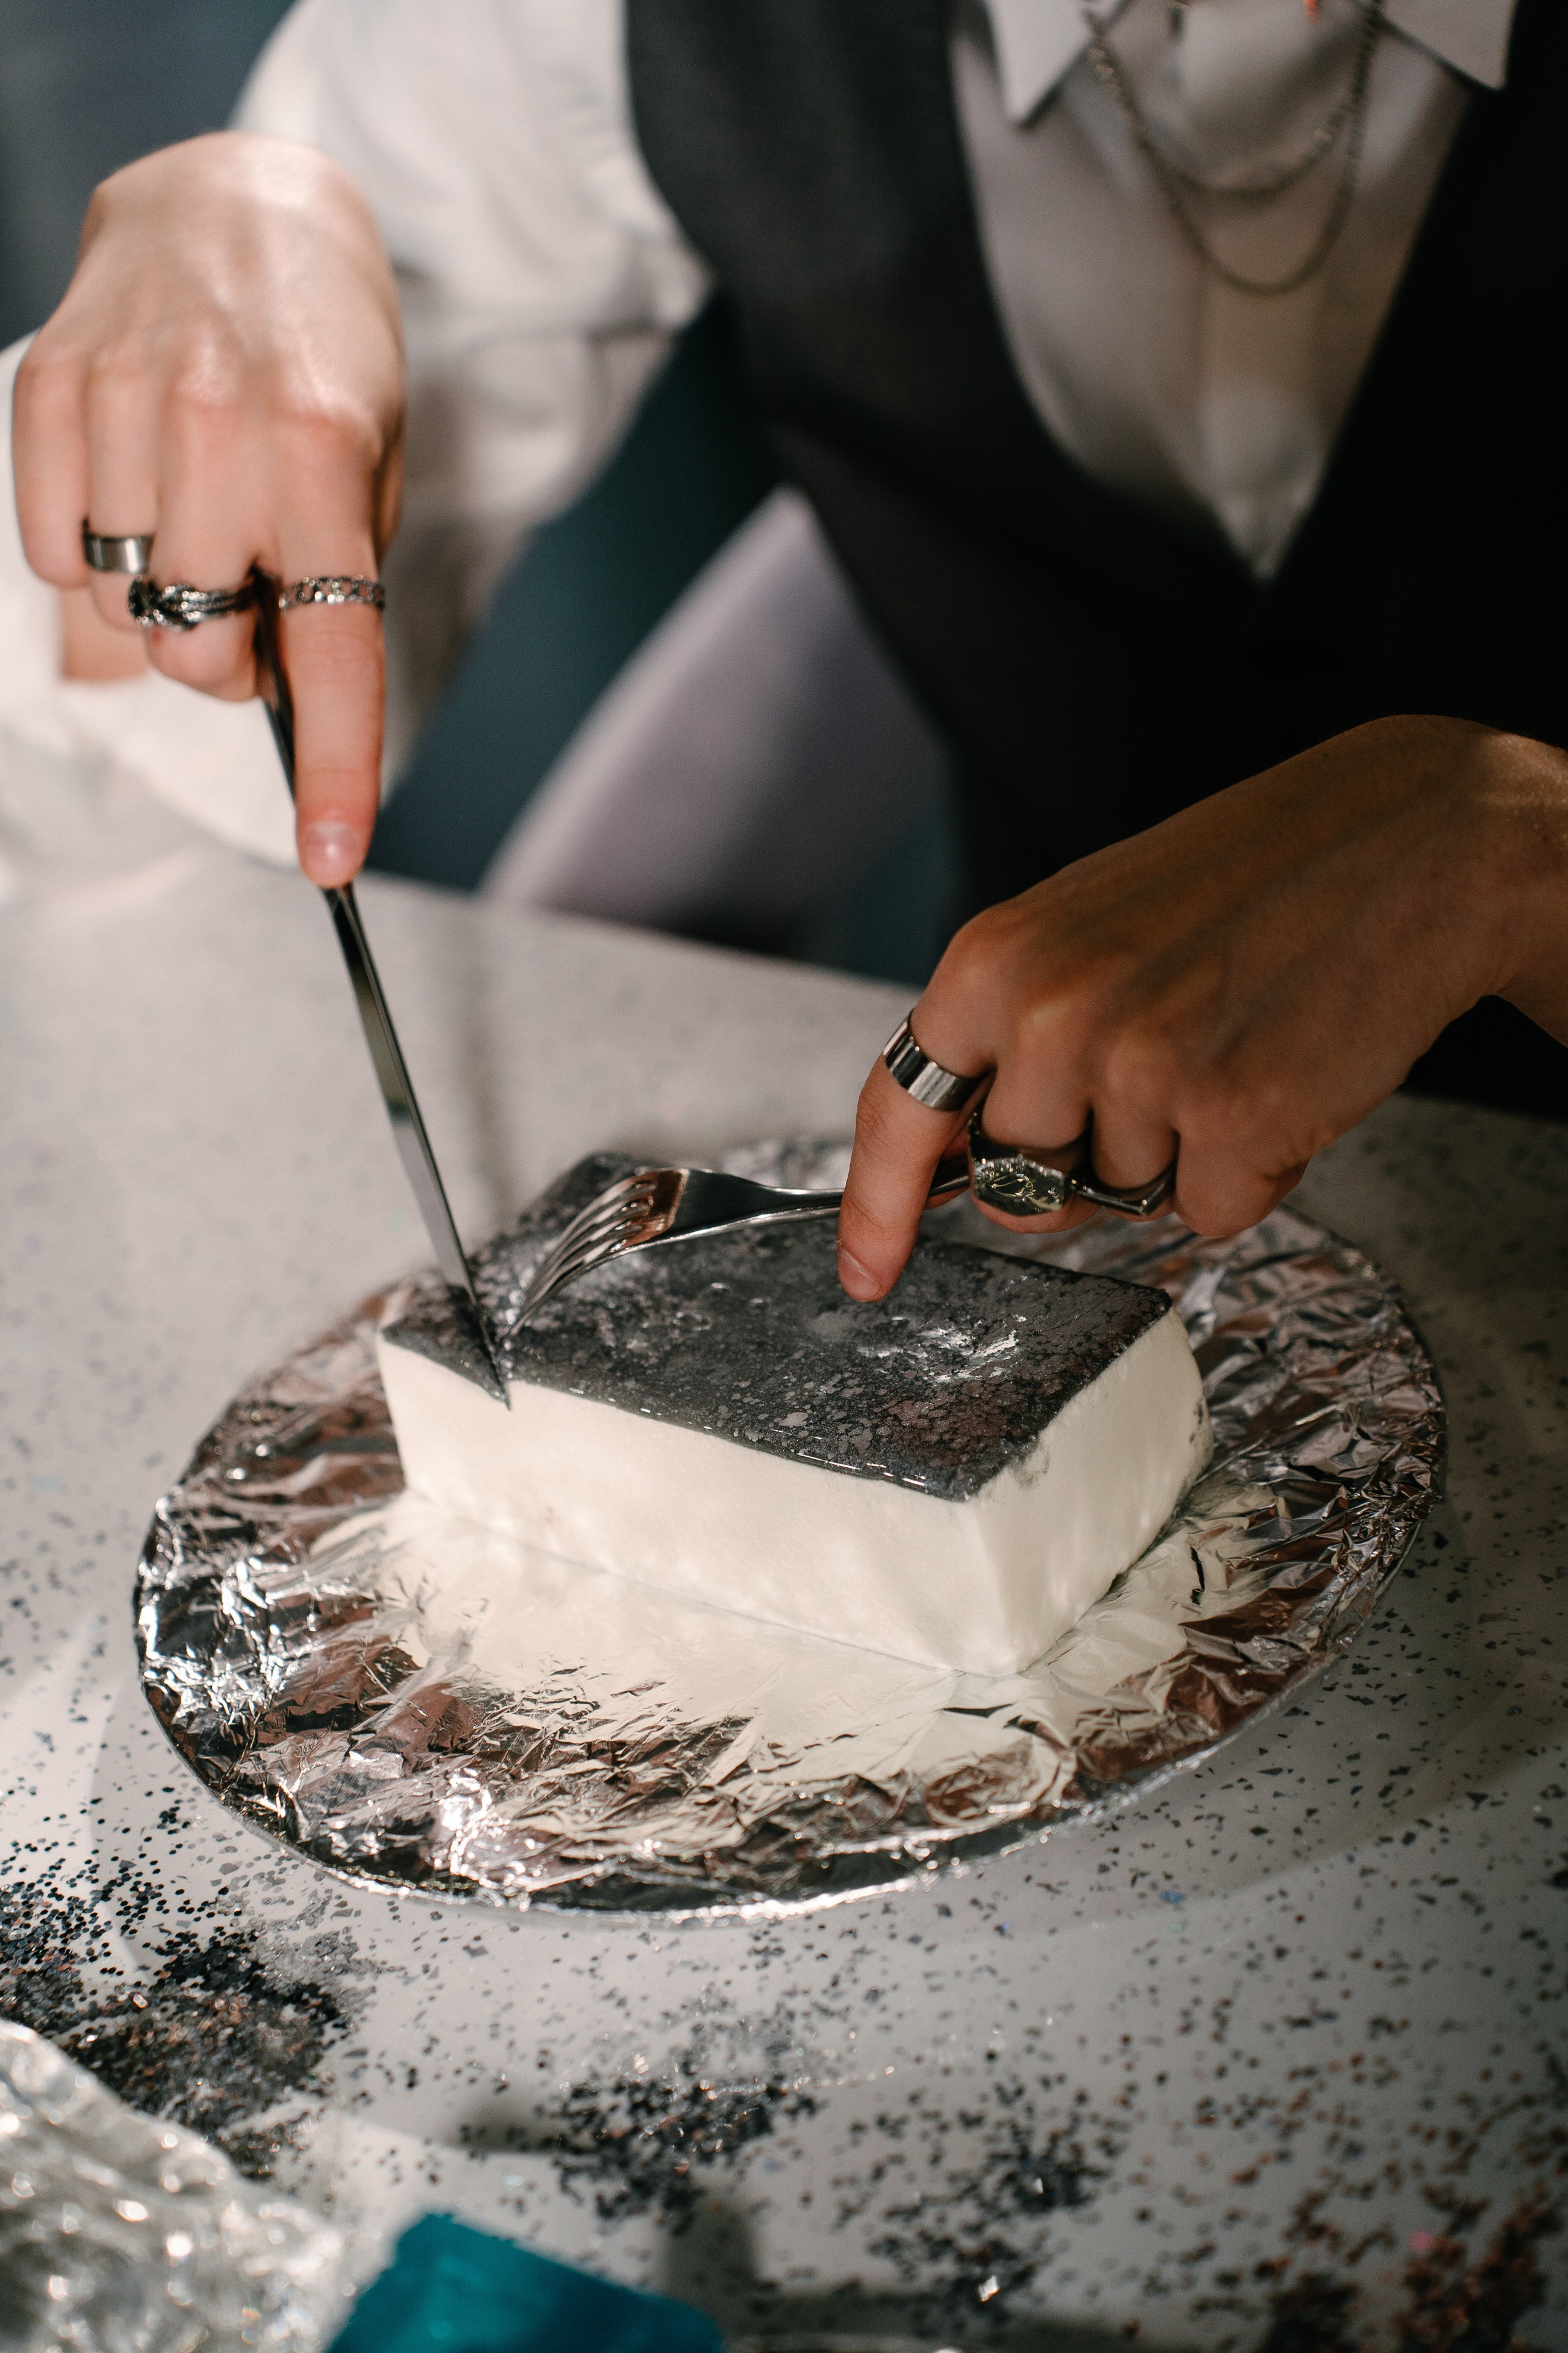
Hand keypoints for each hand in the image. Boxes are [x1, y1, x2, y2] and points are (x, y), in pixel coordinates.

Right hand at [13, 132, 403, 883]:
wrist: (242, 199)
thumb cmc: (322, 354)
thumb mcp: (372, 466)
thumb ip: (333, 581)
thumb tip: (279, 697)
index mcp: (323, 455)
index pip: (332, 649)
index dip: (336, 768)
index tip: (332, 859)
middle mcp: (220, 427)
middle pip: (201, 654)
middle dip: (229, 658)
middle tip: (252, 598)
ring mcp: (124, 402)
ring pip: (125, 612)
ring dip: (164, 598)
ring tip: (198, 515)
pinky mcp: (49, 386)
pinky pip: (53, 554)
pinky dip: (92, 550)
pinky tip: (134, 486)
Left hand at [838, 715, 1567, 1298]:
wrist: (1410, 841)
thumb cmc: (1246, 885)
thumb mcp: (1085, 930)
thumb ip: (1008, 1038)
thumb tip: (967, 1167)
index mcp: (995, 959)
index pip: (900, 1109)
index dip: (878, 1208)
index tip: (866, 1272)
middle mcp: (1051, 1013)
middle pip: (1020, 1178)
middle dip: (1083, 1157)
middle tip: (1161, 1058)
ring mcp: (1141, 1067)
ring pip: (1123, 1197)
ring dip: (1180, 1152)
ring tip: (1233, 1042)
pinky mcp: (1235, 1116)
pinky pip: (1211, 1210)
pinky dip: (1252, 1169)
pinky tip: (1284, 1075)